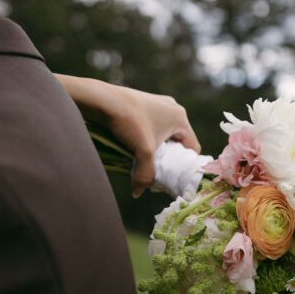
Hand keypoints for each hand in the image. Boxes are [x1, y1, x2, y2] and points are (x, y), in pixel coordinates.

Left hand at [54, 75, 200, 196]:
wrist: (102, 100)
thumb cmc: (129, 122)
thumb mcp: (143, 152)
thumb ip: (145, 175)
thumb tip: (137, 193)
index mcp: (180, 118)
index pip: (192, 148)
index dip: (184, 164)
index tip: (172, 174)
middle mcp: (173, 108)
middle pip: (178, 141)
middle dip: (169, 157)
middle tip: (157, 169)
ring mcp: (158, 104)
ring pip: (164, 134)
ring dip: (156, 148)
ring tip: (144, 158)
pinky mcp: (144, 103)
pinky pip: (153, 125)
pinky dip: (147, 137)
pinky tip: (135, 145)